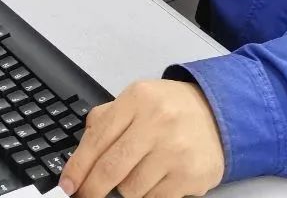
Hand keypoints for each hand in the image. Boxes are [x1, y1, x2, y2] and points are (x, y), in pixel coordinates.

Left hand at [60, 79, 224, 197]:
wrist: (219, 112)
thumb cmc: (171, 109)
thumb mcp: (139, 99)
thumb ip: (107, 118)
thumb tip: (79, 155)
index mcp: (139, 98)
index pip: (97, 139)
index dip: (78, 168)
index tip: (68, 185)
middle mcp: (157, 121)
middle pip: (110, 169)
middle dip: (93, 189)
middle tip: (87, 195)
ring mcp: (175, 149)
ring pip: (130, 190)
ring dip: (127, 189)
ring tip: (136, 174)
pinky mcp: (190, 174)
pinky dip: (148, 195)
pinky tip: (154, 180)